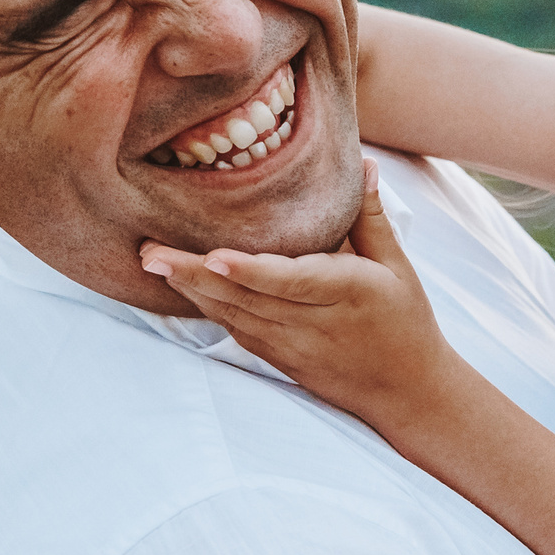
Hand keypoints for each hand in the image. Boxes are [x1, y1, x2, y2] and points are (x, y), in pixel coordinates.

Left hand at [140, 158, 453, 424]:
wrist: (406, 391)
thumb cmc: (405, 320)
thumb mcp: (399, 266)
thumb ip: (371, 217)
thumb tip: (362, 163)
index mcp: (347, 293)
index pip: (291, 281)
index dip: (250, 271)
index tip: (213, 256)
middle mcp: (313, 323)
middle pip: (246, 298)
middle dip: (194, 274)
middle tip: (149, 250)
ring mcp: (291, 346)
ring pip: (233, 315)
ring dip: (190, 289)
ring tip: (152, 260)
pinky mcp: (278, 358)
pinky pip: (236, 329)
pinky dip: (206, 307)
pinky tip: (180, 285)